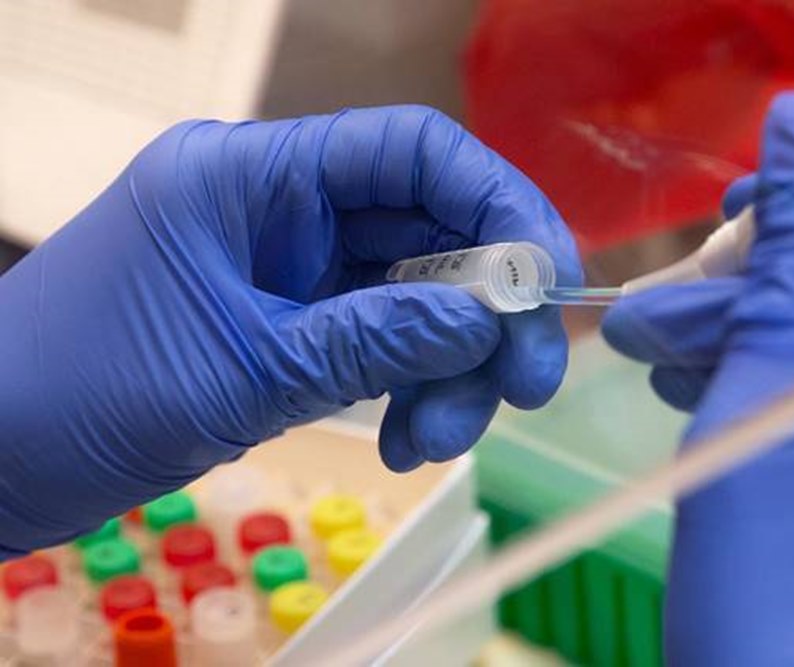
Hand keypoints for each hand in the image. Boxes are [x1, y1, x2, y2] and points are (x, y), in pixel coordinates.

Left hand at [0, 106, 579, 554]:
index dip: (499, 205)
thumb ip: (376, 338)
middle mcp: (280, 207)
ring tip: (437, 441)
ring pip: (416, 296)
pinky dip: (411, 390)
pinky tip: (406, 441)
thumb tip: (494, 319)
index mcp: (253, 173)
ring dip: (451, 367)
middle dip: (486, 311)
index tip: (548, 285)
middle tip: (526, 388)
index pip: (411, 151)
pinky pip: (382, 342)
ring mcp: (287, 268)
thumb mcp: (241, 368)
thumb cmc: (78, 393)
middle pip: (430, 230)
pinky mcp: (289, 325)